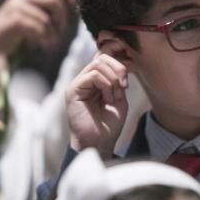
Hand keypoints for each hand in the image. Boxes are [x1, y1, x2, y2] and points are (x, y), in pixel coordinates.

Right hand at [0, 0, 74, 53]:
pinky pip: (38, 28)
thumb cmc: (16, 28)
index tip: (72, 5)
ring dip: (53, 33)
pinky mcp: (12, 21)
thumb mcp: (31, 11)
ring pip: (46, 18)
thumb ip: (46, 4)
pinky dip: (45, 38)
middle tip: (60, 31)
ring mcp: (15, 6)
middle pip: (53, 0)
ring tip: (51, 41)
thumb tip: (73, 2)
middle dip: (62, 18)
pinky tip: (42, 43)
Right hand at [65, 42, 128, 158]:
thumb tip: (120, 63)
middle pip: (101, 56)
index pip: (104, 58)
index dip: (119, 64)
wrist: (100, 143)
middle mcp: (84, 80)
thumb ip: (118, 80)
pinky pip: (92, 75)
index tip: (126, 83)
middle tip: (123, 87)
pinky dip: (106, 85)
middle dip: (118, 69)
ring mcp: (77, 84)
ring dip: (113, 79)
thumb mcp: (118, 97)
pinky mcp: (73, 90)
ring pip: (97, 63)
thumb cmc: (109, 124)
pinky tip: (107, 99)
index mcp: (95, 81)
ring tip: (114, 96)